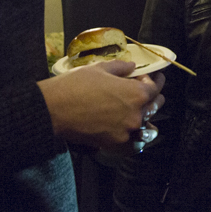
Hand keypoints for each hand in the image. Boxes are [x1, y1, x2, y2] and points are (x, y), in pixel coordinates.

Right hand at [37, 60, 164, 147]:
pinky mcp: (115, 144)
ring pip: (146, 126)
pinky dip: (137, 139)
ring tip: (141, 112)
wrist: (55, 109)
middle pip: (154, 107)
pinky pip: (134, 144)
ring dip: (146, 118)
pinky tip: (134, 133)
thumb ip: (121, 67)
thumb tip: (132, 66)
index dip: (154, 81)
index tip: (152, 77)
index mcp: (136, 94)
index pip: (155, 88)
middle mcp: (136, 115)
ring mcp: (126, 132)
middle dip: (153, 97)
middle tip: (148, 91)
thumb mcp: (101, 68)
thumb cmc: (77, 85)